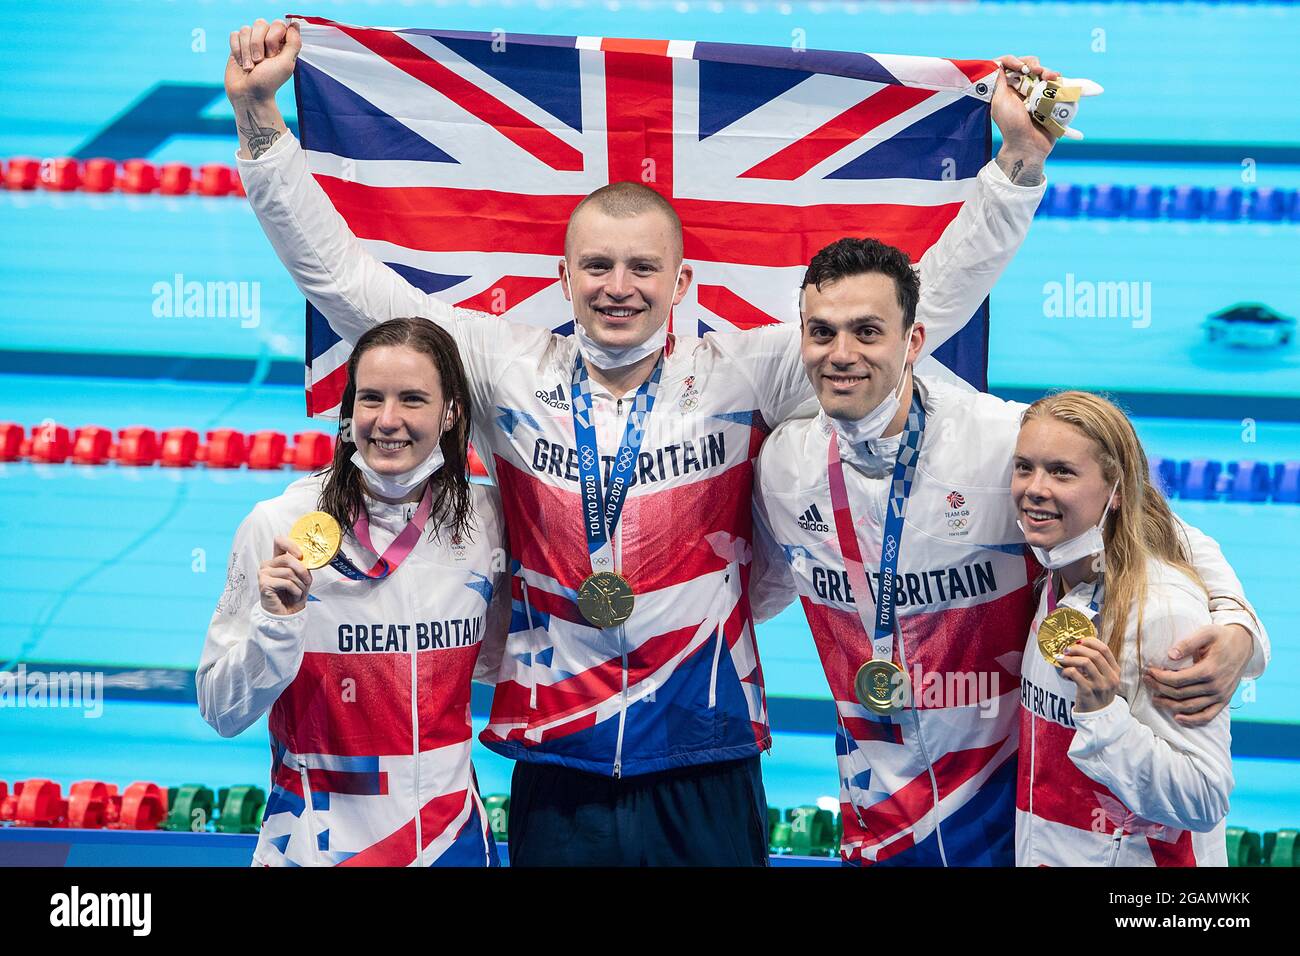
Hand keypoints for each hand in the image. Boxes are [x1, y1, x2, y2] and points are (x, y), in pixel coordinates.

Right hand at [225, 18, 301, 106]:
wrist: (248, 94)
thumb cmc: (269, 82)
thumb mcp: (286, 63)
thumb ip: (293, 43)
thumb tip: (295, 24)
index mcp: (281, 43)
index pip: (277, 24)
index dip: (273, 38)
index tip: (273, 55)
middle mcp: (266, 40)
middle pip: (260, 23)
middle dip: (258, 44)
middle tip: (260, 62)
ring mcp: (251, 42)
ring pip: (245, 29)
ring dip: (247, 51)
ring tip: (250, 67)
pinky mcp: (237, 46)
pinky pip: (234, 35)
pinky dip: (237, 50)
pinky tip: (241, 63)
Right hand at [258, 536, 312, 615]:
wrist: (286, 615)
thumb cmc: (293, 596)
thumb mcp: (302, 578)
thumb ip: (303, 566)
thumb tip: (307, 558)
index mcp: (277, 560)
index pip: (280, 541)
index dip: (291, 545)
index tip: (301, 555)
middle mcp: (268, 565)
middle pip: (288, 558)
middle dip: (303, 571)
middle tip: (307, 581)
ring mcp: (263, 574)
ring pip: (289, 572)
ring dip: (300, 584)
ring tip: (299, 592)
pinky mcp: (264, 584)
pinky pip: (286, 583)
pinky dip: (295, 591)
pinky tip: (294, 596)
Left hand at [991, 54, 1062, 178]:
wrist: (1028, 144)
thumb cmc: (1011, 125)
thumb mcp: (999, 101)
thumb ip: (998, 82)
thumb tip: (996, 63)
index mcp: (1007, 89)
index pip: (1009, 66)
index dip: (1014, 61)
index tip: (1019, 67)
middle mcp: (1021, 89)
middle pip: (1027, 66)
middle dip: (1033, 64)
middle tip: (1037, 70)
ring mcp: (1036, 94)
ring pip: (1042, 73)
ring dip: (1047, 71)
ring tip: (1052, 75)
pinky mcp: (1049, 99)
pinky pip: (1054, 84)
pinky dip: (1056, 79)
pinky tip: (1058, 78)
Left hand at [1058, 636, 1120, 713]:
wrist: (1099, 715)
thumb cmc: (1098, 692)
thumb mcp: (1105, 677)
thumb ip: (1098, 663)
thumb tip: (1081, 644)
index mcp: (1115, 671)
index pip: (1105, 649)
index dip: (1090, 641)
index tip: (1079, 640)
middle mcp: (1110, 677)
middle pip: (1094, 654)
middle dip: (1077, 649)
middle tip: (1067, 650)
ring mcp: (1100, 685)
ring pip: (1085, 662)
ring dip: (1070, 658)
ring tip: (1062, 660)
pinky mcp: (1088, 692)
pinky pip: (1074, 674)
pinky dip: (1066, 671)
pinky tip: (1064, 674)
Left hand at [1143, 624, 1251, 725]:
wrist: (1244, 645)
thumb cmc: (1221, 637)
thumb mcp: (1205, 633)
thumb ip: (1187, 643)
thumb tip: (1170, 655)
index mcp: (1209, 670)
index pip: (1177, 680)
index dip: (1160, 678)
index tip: (1148, 671)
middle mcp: (1215, 686)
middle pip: (1180, 694)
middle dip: (1159, 688)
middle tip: (1147, 681)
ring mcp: (1221, 696)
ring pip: (1190, 707)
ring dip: (1170, 705)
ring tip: (1155, 699)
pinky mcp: (1224, 701)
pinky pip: (1208, 716)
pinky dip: (1192, 720)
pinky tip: (1177, 718)